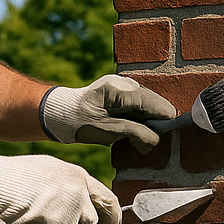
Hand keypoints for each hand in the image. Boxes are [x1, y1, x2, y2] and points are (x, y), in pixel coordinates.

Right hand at [0, 154, 120, 223]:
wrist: (6, 185)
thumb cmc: (21, 175)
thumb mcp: (51, 171)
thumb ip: (68, 185)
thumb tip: (75, 200)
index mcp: (80, 179)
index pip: (107, 200)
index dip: (113, 216)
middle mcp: (80, 198)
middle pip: (89, 223)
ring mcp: (70, 217)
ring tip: (33, 221)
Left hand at [40, 75, 176, 152]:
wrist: (60, 114)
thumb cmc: (80, 124)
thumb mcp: (109, 132)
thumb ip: (135, 134)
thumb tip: (156, 140)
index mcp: (121, 89)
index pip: (157, 104)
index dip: (163, 123)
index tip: (160, 139)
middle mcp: (125, 82)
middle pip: (155, 103)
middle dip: (154, 123)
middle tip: (141, 140)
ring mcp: (124, 84)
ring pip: (149, 105)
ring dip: (146, 122)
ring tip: (132, 136)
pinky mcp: (122, 90)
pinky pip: (140, 105)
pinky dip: (138, 118)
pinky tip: (128, 128)